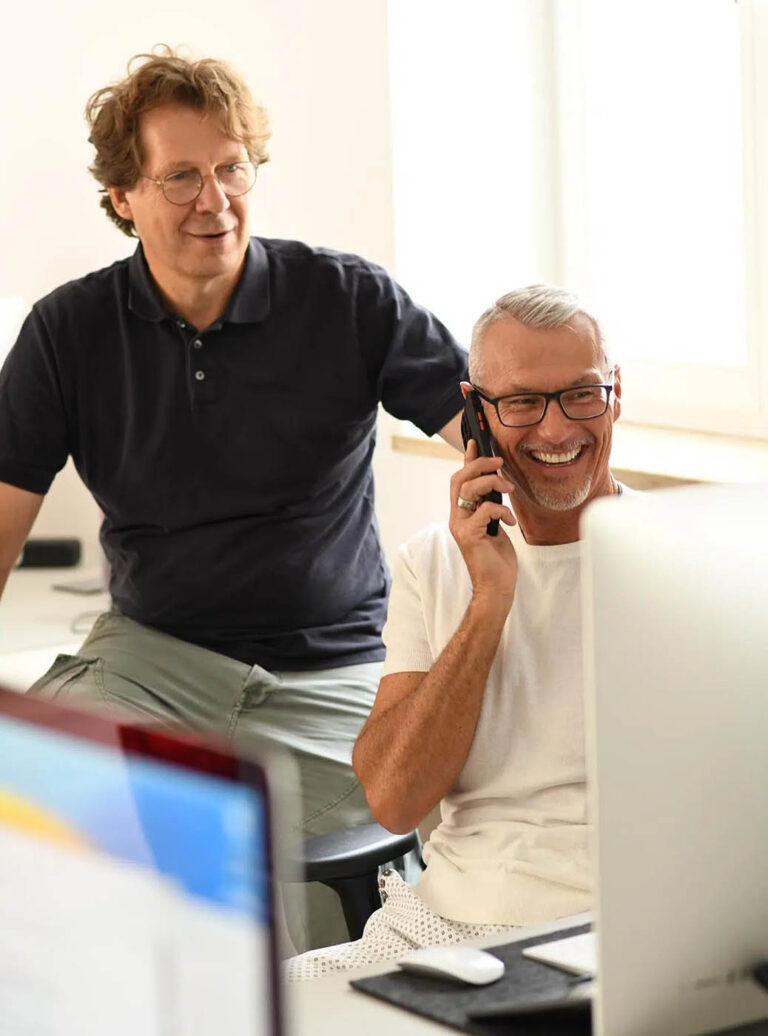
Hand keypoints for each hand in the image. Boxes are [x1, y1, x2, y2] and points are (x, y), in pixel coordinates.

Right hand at [449, 440, 518, 605]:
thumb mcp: (495, 525)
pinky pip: (484, 511)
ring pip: (468, 490)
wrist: (496, 586)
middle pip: (460, 479)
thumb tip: (497, 484)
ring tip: (509, 489)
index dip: (467, 459)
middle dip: (479, 465)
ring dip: (491, 483)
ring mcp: (460, 526)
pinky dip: (501, 511)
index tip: (475, 442)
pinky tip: (510, 522)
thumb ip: (490, 506)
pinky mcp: (469, 536)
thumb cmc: (496, 557)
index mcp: (462, 513)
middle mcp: (457, 517)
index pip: (459, 479)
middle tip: (499, 463)